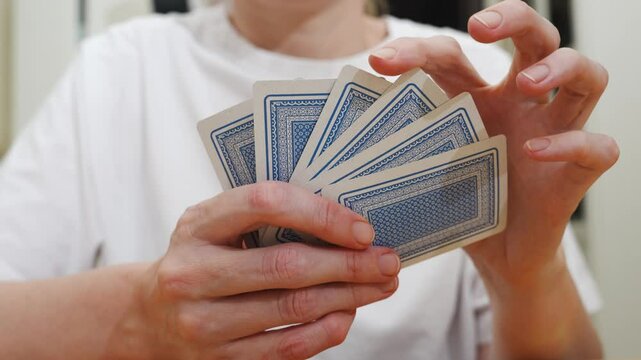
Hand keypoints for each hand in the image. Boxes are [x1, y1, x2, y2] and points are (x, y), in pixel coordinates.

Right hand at [111, 182, 399, 358]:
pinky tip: (347, 315)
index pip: (266, 204)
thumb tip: (346, 226)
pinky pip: (286, 348)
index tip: (362, 228)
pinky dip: (326, 331)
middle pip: (287, 266)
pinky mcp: (218, 359)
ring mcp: (203, 322)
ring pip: (293, 310)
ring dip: (349, 297)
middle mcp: (193, 273)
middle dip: (350, 264)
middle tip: (388, 260)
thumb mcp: (217, 225)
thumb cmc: (200, 258)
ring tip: (381, 285)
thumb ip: (266, 217)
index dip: (321, 214)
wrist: (150, 315)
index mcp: (198, 225)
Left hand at [369, 0, 618, 284]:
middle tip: (478, 26)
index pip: (454, 55)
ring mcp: (555, 131)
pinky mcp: (577, 172)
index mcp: (478, 97)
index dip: (418, 49)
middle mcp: (521, 104)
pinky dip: (572, 144)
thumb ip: (398, 149)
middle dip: (512, 18)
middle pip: (536, 37)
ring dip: (560, 66)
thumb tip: (337, 138)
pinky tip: (537, 150)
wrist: (498, 255)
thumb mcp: (424, 170)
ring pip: (586, 76)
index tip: (380, 60)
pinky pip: (596, 147)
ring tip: (524, 82)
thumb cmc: (461, 206)